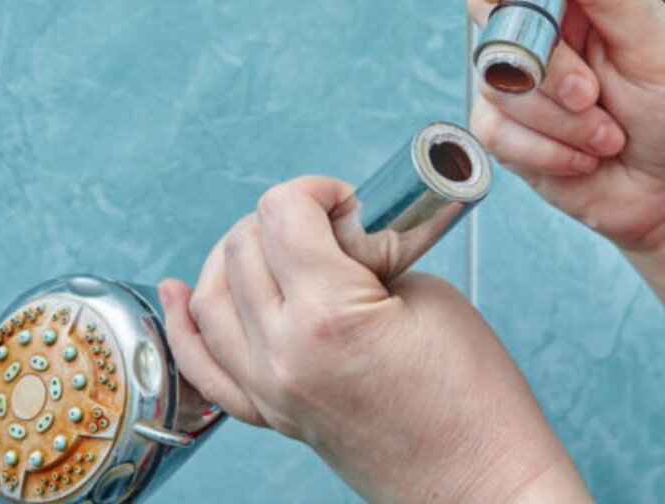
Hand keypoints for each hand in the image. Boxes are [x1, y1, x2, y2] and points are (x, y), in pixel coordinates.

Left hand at [159, 177, 591, 503]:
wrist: (482, 484)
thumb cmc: (477, 401)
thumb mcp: (433, 299)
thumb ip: (374, 257)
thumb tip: (343, 235)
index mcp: (326, 317)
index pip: (283, 215)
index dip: (316, 191)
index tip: (344, 200)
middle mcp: (282, 355)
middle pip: (241, 250)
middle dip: (282, 218)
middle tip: (331, 223)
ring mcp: (270, 391)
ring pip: (210, 300)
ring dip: (236, 256)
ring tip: (278, 245)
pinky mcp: (274, 416)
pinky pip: (205, 366)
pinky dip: (188, 323)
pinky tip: (181, 293)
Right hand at [470, 0, 664, 271]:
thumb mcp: (657, 47)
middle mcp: (545, 23)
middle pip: (495, 12)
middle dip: (547, 67)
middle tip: (594, 96)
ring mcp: (520, 76)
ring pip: (496, 80)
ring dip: (559, 121)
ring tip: (609, 136)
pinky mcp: (508, 127)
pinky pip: (495, 130)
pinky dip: (545, 151)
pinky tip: (585, 160)